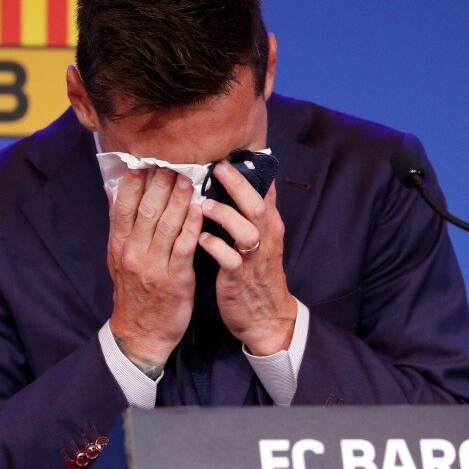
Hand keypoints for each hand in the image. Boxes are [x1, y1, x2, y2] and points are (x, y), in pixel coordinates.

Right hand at [107, 168, 203, 377]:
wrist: (140, 333)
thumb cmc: (133, 292)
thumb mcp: (118, 258)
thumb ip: (120, 225)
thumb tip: (115, 189)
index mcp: (118, 244)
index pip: (124, 204)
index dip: (135, 179)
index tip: (145, 157)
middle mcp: (133, 251)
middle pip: (146, 208)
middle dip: (160, 181)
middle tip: (173, 158)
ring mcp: (153, 265)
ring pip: (165, 223)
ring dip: (178, 197)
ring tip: (189, 175)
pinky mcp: (174, 278)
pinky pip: (184, 246)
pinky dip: (191, 224)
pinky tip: (200, 207)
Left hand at [198, 161, 297, 355]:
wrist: (266, 318)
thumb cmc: (257, 274)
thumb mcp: (261, 240)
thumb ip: (252, 213)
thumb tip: (243, 182)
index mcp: (269, 226)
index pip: (264, 191)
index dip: (249, 171)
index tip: (230, 151)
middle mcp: (264, 238)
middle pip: (256, 204)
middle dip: (238, 184)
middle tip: (217, 166)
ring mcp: (253, 258)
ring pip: (245, 230)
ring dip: (223, 215)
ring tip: (202, 204)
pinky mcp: (239, 279)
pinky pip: (229, 260)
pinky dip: (214, 247)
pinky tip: (199, 239)